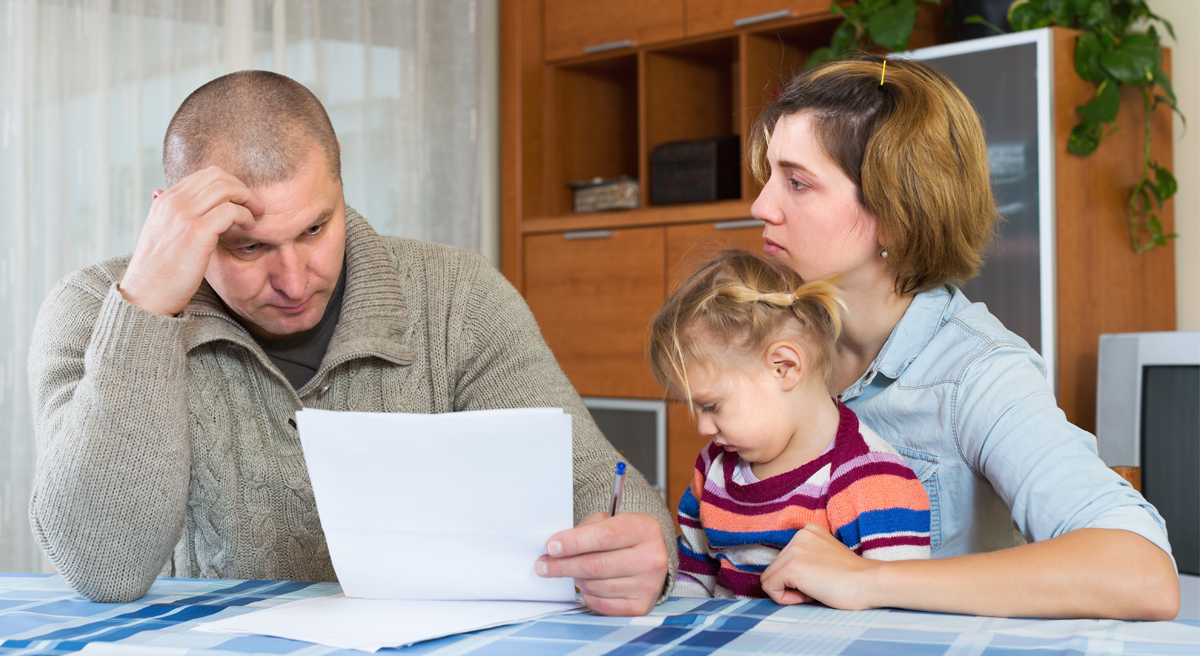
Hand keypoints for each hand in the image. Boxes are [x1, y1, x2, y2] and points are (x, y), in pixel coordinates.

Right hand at [120, 166, 264, 315]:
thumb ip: (168, 214)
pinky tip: (250, 227)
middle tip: (254, 204)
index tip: (241, 200)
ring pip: (226, 188)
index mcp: (165, 200)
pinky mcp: (197, 232)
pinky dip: (246, 216)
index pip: (204, 175)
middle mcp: (173, 202)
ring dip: (247, 199)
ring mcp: (184, 215)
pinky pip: (231, 210)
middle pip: (217, 175)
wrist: (146, 295)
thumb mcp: (159, 233)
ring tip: (255, 215)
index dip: (229, 184)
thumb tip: (160, 193)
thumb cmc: (159, 270)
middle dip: (241, 187)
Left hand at [535, 512, 668, 615]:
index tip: (551, 547)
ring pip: (595, 585)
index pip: (604, 536)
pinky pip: (600, 603)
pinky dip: (587, 595)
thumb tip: (555, 549)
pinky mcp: (640, 606)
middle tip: (543, 565)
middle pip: (596, 565)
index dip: (574, 542)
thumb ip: (585, 531)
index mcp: (644, 529)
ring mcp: (648, 585)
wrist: (649, 558)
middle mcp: (651, 558)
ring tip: (573, 570)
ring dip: (576, 579)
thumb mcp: (609, 522)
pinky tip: (587, 584)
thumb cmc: (623, 537)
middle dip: (563, 565)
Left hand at [759, 524, 879, 609]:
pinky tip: (810, 595)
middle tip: (820, 587)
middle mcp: (799, 535)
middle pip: (775, 568)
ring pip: (770, 579)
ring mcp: (794, 550)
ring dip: (791, 591)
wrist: (870, 583)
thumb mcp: (825, 558)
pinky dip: (785, 598)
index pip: (785, 560)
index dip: (799, 578)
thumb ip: (806, 560)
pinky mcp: (791, 567)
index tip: (821, 580)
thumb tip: (781, 578)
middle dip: (793, 584)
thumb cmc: (853, 579)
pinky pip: (770, 588)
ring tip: (817, 589)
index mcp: (809, 531)